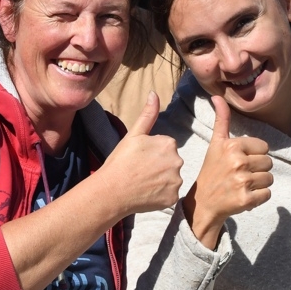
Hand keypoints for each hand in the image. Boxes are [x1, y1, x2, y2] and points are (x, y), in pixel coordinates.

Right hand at [98, 92, 183, 215]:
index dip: (151, 153)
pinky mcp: (173, 197)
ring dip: (161, 181)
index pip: (166, 147)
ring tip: (142, 184)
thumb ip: (148, 114)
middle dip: (159, 167)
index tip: (139, 159)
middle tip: (140, 172)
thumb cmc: (120, 162)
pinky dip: (161, 195)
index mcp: (169, 143)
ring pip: (171, 179)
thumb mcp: (133, 134)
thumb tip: (154, 92)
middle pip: (171, 163)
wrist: (112, 191)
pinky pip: (170, 194)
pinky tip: (147, 194)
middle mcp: (177, 161)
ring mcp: (176, 181)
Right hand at [183, 96, 272, 247]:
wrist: (203, 203)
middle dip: (257, 170)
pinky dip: (258, 198)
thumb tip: (218, 96)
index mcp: (232, 146)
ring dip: (259, 184)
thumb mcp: (215, 144)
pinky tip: (244, 196)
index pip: (264, 147)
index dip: (254, 155)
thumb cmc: (212, 171)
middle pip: (269, 163)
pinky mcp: (246, 199)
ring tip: (242, 185)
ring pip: (269, 179)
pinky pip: (267, 194)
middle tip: (240, 175)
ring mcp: (242, 182)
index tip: (239, 162)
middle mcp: (238, 162)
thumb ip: (222, 120)